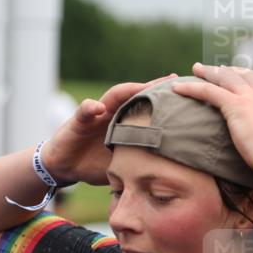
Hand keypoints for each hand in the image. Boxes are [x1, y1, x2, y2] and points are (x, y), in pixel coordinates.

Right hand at [41, 74, 177, 185]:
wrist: (65, 166)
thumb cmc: (96, 163)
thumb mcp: (124, 163)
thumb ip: (143, 162)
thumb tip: (173, 174)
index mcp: (124, 122)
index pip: (148, 107)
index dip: (166, 102)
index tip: (187, 96)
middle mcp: (112, 112)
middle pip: (135, 95)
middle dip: (153, 87)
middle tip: (173, 79)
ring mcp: (96, 114)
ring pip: (112, 97)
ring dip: (126, 91)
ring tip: (141, 87)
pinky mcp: (78, 121)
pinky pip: (84, 111)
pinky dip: (90, 108)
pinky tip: (97, 107)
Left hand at [172, 64, 252, 171]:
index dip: (245, 79)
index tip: (236, 78)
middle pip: (241, 75)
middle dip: (226, 70)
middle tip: (213, 68)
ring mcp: (249, 98)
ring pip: (224, 77)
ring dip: (208, 72)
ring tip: (195, 70)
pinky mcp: (236, 105)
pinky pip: (209, 91)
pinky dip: (192, 88)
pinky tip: (178, 88)